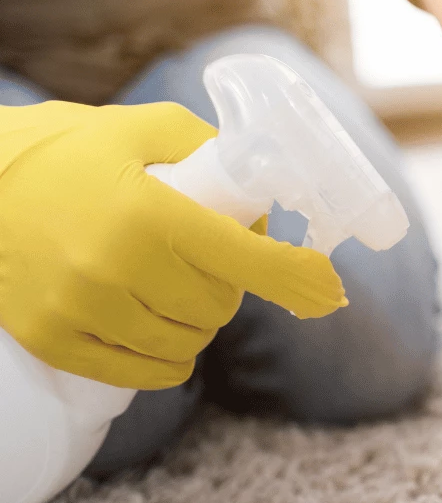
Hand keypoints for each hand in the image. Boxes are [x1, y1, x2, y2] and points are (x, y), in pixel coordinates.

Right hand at [0, 100, 345, 389]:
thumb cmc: (65, 150)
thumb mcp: (141, 129)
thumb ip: (208, 149)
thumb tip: (262, 195)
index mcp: (149, 211)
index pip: (247, 260)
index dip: (297, 278)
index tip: (327, 288)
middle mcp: (116, 265)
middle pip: (218, 308)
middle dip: (229, 289)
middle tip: (210, 266)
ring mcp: (79, 309)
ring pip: (185, 343)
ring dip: (199, 325)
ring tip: (179, 294)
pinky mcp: (52, 338)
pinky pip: (139, 373)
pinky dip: (166, 361)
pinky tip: (164, 339)